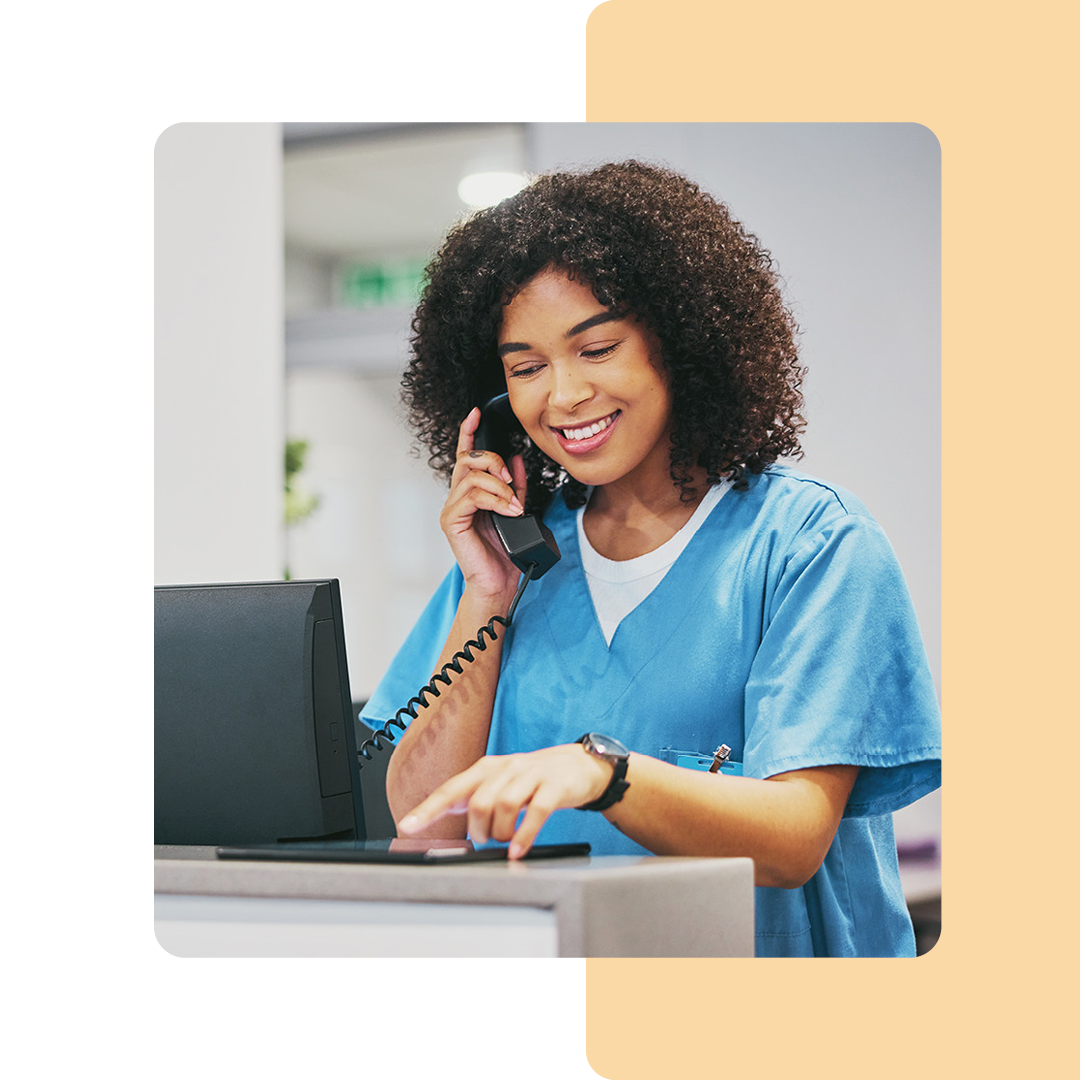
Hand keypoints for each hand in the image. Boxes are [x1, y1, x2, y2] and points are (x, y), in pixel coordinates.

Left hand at [397, 744, 613, 858]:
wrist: (579, 766)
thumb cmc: (533, 779)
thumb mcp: (500, 783)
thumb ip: (473, 797)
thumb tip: (439, 817)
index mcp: (487, 768)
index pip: (451, 789)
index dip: (428, 809)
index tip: (407, 826)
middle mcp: (506, 767)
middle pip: (478, 801)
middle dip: (478, 830)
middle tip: (486, 839)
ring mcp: (531, 775)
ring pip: (504, 806)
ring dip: (501, 833)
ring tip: (505, 842)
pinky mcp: (554, 787)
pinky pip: (536, 812)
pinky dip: (524, 835)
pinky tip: (518, 850)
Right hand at [440, 407, 527, 602]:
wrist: (500, 583)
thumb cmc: (506, 553)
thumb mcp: (517, 510)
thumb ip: (516, 486)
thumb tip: (516, 460)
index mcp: (471, 493)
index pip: (466, 455)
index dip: (468, 432)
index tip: (475, 413)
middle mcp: (458, 497)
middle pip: (469, 460)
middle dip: (493, 462)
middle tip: (512, 481)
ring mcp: (453, 509)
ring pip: (473, 477)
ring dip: (500, 487)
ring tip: (515, 506)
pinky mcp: (452, 521)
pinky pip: (471, 497)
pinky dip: (494, 500)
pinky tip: (508, 511)